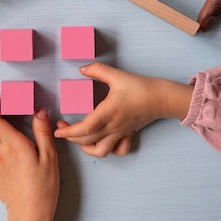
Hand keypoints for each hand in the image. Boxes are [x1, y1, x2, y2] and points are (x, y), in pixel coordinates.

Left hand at [55, 63, 192, 157]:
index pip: (85, 128)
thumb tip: (82, 69)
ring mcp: (120, 133)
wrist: (162, 98)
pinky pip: (117, 150)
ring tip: (78, 139)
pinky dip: (107, 150)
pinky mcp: (127, 135)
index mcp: (108, 112)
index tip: (58, 129)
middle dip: (70, 138)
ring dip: (87, 148)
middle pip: (87, 141)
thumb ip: (98, 70)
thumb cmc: (141, 87)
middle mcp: (113, 126)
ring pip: (101, 151)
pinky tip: (101, 141)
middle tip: (62, 128)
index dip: (69, 131)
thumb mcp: (117, 75)